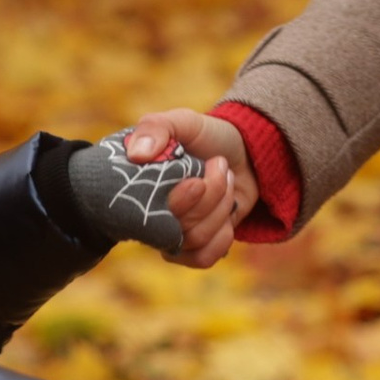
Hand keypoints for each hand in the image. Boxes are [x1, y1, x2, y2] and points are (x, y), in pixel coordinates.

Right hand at [122, 107, 256, 268]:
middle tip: (220, 165)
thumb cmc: (206, 136)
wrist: (242, 152)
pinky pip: (203, 258)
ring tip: (226, 179)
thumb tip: (137, 154)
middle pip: (180, 226)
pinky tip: (228, 213)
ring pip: (195, 240)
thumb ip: (156, 128)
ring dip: (221, 207)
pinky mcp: (194, 248)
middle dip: (210, 195)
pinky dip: (222, 236)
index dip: (180, 201)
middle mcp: (152, 216)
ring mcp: (173, 235)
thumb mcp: (182, 122)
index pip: (149, 212)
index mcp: (140, 187)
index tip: (198, 181)